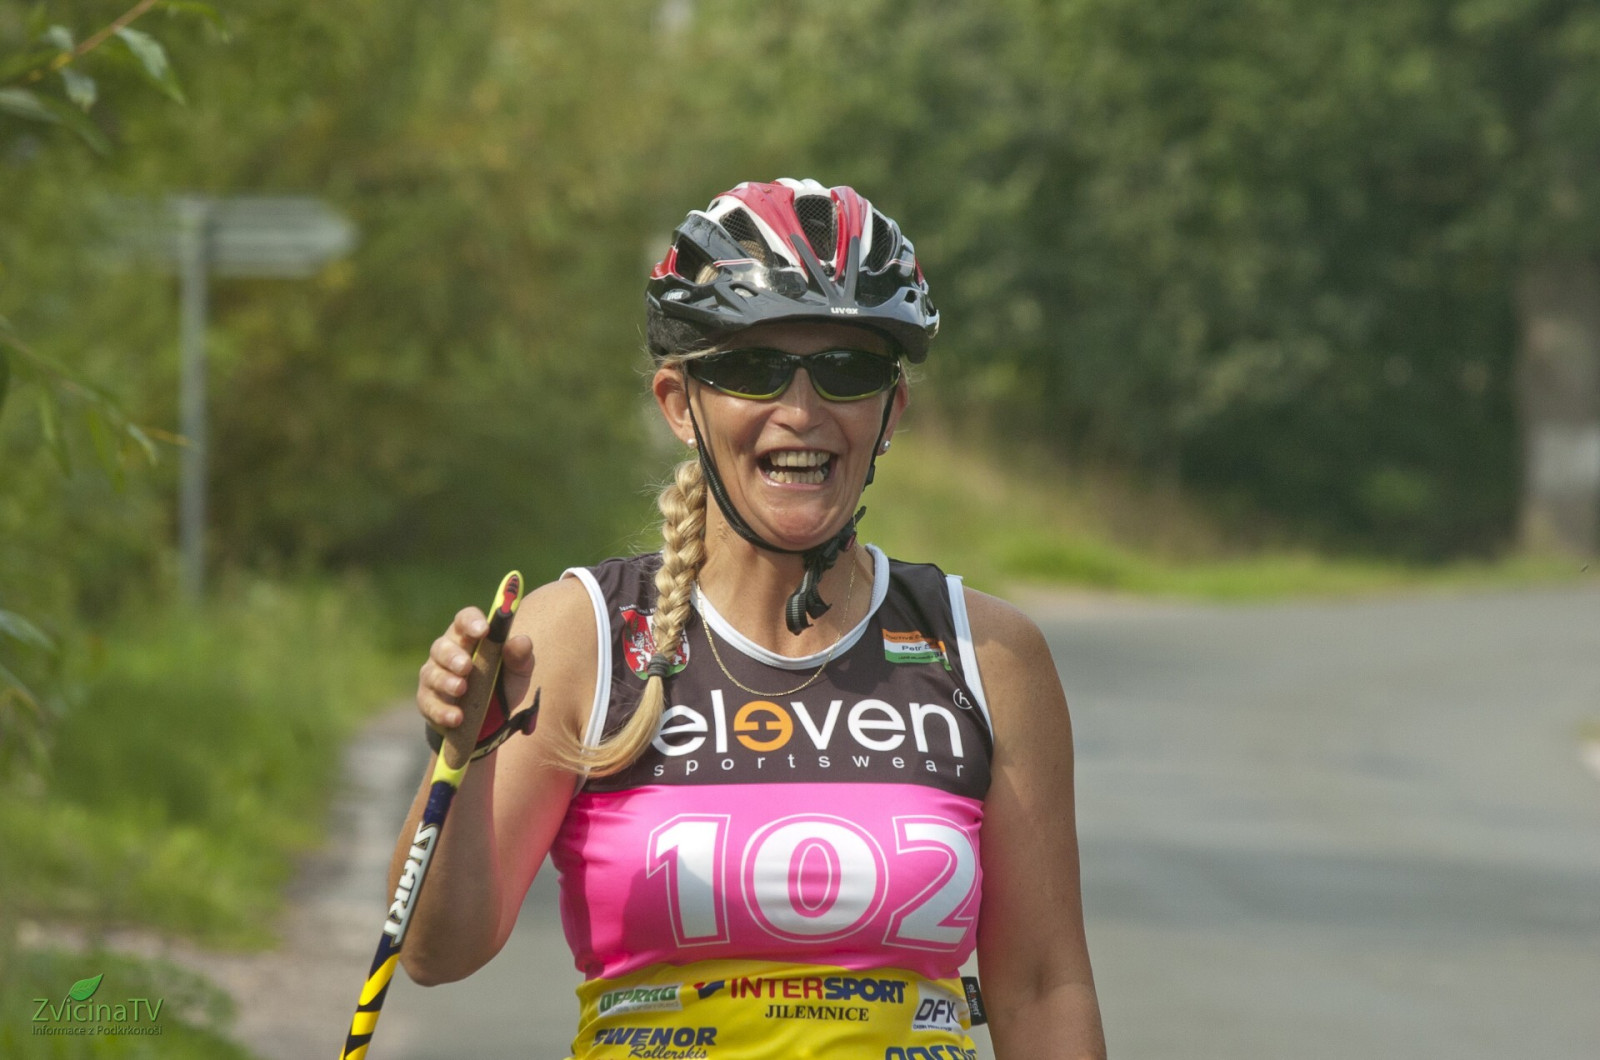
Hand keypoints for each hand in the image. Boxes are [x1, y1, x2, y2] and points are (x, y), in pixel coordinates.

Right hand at [417, 606, 534, 730]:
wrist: (491, 716)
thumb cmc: (502, 681)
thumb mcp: (518, 670)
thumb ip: (521, 656)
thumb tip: (521, 641)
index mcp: (469, 637)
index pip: (464, 620)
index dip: (471, 622)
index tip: (483, 630)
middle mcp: (447, 652)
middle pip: (442, 646)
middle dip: (453, 656)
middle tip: (466, 666)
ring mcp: (434, 676)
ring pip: (432, 674)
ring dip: (446, 681)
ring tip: (461, 689)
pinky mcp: (428, 701)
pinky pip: (430, 704)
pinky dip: (442, 711)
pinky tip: (456, 717)